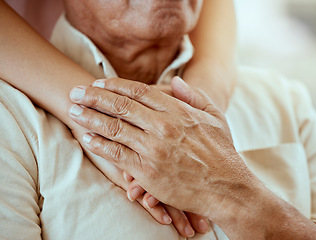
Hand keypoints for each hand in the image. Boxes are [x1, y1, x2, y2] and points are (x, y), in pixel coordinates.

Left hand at [69, 78, 315, 239]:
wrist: (226, 188)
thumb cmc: (221, 151)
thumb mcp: (215, 116)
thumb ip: (194, 96)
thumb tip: (175, 80)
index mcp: (177, 110)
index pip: (137, 91)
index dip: (114, 86)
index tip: (98, 83)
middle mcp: (162, 126)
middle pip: (120, 106)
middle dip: (94, 97)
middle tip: (75, 92)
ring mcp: (153, 149)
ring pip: (114, 128)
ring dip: (90, 118)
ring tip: (73, 112)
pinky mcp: (147, 171)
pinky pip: (117, 155)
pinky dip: (100, 146)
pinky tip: (88, 139)